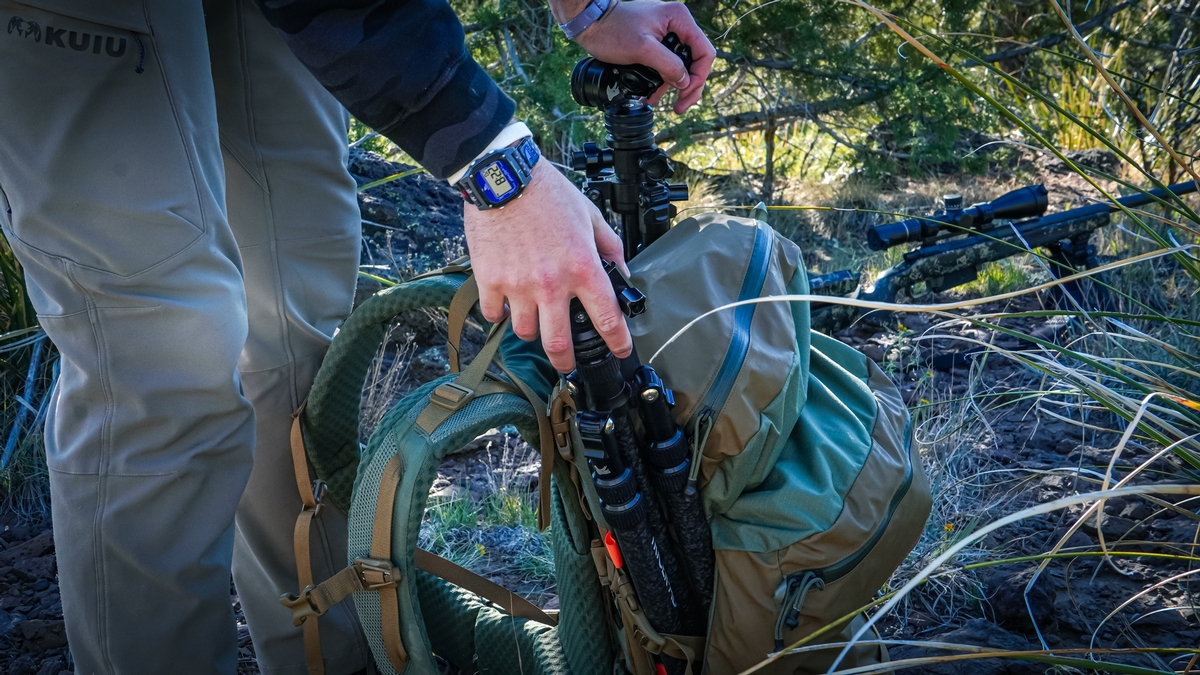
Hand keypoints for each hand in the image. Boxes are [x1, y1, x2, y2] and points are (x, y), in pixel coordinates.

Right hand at [464, 161, 631, 372]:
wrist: (503, 175)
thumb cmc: (547, 192)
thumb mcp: (590, 214)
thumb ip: (609, 246)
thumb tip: (621, 271)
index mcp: (582, 267)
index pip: (607, 317)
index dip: (618, 341)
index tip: (621, 350)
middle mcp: (551, 284)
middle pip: (559, 343)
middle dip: (566, 361)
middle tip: (567, 364)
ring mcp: (518, 286)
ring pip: (525, 333)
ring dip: (532, 331)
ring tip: (534, 321)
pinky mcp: (490, 281)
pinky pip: (494, 315)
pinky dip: (501, 315)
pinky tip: (506, 306)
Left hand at [573, 0, 714, 112]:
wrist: (591, 23)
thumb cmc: (612, 30)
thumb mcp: (642, 50)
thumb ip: (668, 65)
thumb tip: (685, 82)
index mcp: (679, 19)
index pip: (704, 51)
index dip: (699, 76)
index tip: (686, 94)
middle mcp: (677, 24)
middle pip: (695, 61)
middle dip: (688, 86)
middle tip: (679, 106)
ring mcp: (667, 33)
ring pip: (681, 65)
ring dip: (673, 86)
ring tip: (660, 103)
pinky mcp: (657, 42)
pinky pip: (666, 63)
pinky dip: (662, 80)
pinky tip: (652, 95)